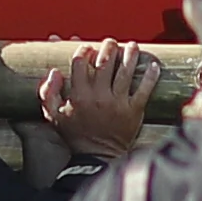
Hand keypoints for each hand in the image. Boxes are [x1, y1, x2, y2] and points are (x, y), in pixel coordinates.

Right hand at [35, 41, 151, 159]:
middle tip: (111, 42)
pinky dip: (150, 77)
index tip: (87, 46)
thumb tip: (54, 72)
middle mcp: (98, 96)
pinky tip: (154, 65)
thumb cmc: (75, 135)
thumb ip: (47, 93)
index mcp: (79, 95)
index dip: (83, 49)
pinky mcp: (133, 111)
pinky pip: (144, 90)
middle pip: (105, 62)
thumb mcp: (53, 115)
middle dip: (109, 47)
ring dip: (130, 55)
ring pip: (125, 72)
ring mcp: (117, 103)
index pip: (80, 62)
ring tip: (132, 46)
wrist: (97, 157)